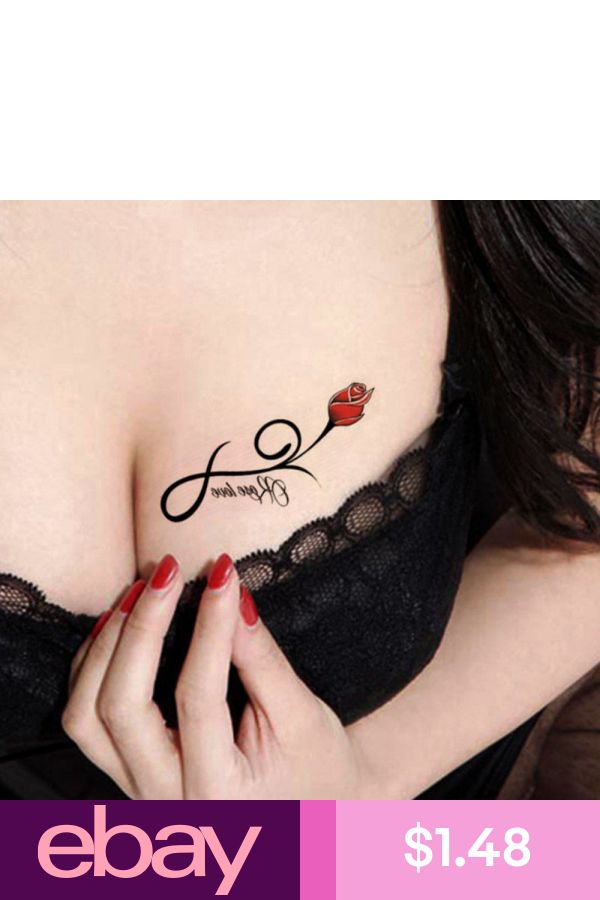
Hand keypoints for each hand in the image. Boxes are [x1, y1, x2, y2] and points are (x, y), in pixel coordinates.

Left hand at [62, 552, 370, 798]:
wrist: (309, 812)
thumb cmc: (315, 765)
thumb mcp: (301, 717)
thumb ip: (262, 658)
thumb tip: (231, 595)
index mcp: (218, 793)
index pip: (198, 698)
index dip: (209, 627)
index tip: (223, 572)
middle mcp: (164, 800)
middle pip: (120, 708)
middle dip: (141, 628)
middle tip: (169, 570)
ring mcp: (134, 791)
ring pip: (84, 717)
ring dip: (107, 646)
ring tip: (140, 591)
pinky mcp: (122, 772)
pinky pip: (83, 718)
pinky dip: (94, 662)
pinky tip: (123, 621)